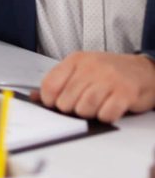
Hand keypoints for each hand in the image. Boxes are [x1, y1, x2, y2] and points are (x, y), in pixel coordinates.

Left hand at [39, 51, 154, 122]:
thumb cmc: (109, 72)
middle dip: (71, 109)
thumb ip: (58, 82)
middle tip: (82, 104)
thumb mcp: (81, 70)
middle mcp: (91, 67)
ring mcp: (109, 79)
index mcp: (76, 60)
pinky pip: (106, 114)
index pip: (50, 85)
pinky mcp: (125, 93)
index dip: (50, 101)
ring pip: (84, 109)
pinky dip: (105, 117)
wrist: (143, 70)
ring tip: (96, 106)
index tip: (55, 104)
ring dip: (88, 114)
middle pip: (66, 101)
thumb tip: (34, 97)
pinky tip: (108, 109)